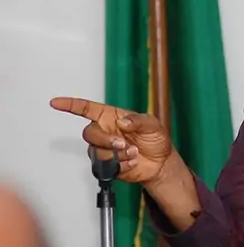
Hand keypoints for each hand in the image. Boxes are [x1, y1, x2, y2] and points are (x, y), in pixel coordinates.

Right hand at [49, 97, 174, 184]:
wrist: (161, 163)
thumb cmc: (155, 140)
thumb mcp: (152, 125)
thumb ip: (138, 121)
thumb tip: (123, 122)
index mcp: (112, 117)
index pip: (87, 109)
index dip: (71, 105)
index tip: (56, 102)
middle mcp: (105, 132)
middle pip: (89, 133)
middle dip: (106, 140)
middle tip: (123, 144)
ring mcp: (104, 149)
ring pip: (96, 152)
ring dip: (117, 155)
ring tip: (134, 153)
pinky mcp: (106, 165)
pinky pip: (104, 166)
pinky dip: (121, 165)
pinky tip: (132, 162)